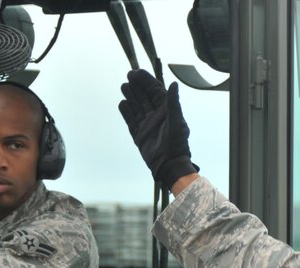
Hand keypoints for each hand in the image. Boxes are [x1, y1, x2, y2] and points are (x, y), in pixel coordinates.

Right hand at [119, 69, 198, 189]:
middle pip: (145, 97)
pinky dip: (126, 112)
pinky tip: (122, 103)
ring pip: (137, 107)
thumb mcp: (177, 121)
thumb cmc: (177, 143)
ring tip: (124, 86)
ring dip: (131, 96)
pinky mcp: (139, 135)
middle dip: (137, 86)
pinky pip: (131, 121)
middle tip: (129, 76)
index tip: (137, 72)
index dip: (147, 81)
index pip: (155, 91)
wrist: (169, 164)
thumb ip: (173, 102)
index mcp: (166, 111)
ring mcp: (147, 125)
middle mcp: (156, 116)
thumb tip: (173, 84)